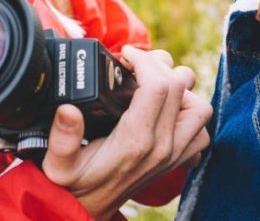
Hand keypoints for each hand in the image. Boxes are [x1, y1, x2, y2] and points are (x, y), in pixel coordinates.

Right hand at [41, 46, 212, 219]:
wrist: (87, 209)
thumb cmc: (74, 183)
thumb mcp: (58, 164)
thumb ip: (61, 138)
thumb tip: (68, 109)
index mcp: (135, 141)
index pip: (158, 86)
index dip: (144, 60)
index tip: (125, 54)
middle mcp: (162, 146)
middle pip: (180, 87)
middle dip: (159, 65)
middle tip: (136, 64)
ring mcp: (174, 153)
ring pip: (199, 108)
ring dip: (181, 89)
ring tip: (155, 84)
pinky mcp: (178, 158)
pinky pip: (201, 131)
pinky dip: (190, 115)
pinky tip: (166, 110)